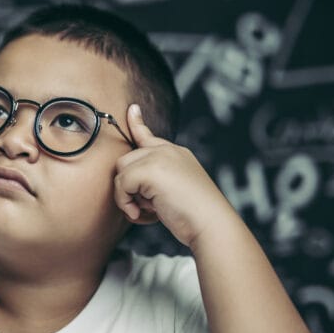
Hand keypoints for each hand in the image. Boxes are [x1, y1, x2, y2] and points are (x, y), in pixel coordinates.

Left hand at [114, 104, 236, 249]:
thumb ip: (154, 181)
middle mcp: (167, 151)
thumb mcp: (174, 190)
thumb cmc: (195, 216)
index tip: (132, 109)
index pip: (149, 136)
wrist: (211, 223)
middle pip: (127, 160)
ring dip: (126, 196)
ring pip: (122, 171)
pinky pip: (122, 184)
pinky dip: (126, 203)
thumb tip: (128, 184)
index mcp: (175, 154)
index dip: (137, 123)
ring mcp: (159, 157)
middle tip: (144, 207)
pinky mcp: (150, 169)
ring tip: (144, 212)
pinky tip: (143, 214)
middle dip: (128, 186)